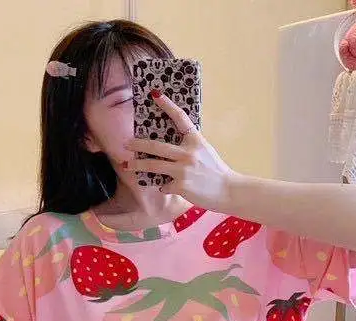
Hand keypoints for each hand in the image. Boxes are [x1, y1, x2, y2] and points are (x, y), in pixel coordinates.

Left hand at [124, 91, 236, 209]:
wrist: (229, 191)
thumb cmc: (217, 172)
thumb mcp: (205, 152)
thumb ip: (189, 148)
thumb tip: (170, 150)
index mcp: (196, 140)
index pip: (180, 118)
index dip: (167, 105)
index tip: (155, 94)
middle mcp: (188, 153)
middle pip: (156, 146)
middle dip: (138, 144)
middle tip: (127, 143)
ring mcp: (183, 170)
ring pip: (154, 166)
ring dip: (138, 165)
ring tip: (127, 165)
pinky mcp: (181, 186)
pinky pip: (164, 185)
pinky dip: (164, 186)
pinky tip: (167, 187)